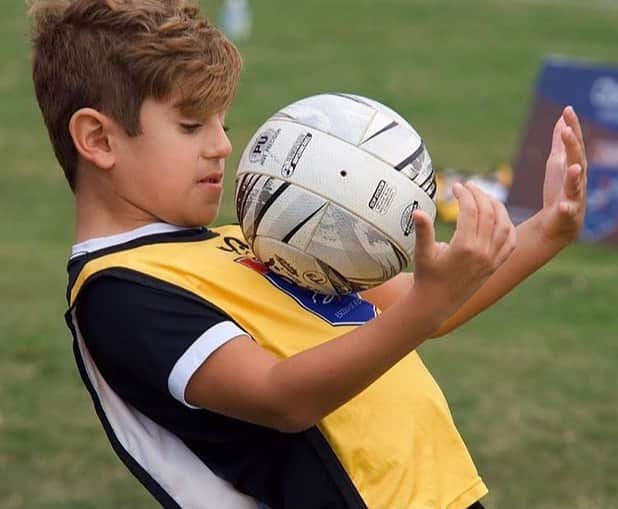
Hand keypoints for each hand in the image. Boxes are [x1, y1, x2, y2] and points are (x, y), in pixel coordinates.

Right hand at [411, 182, 515, 326]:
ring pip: (504, 224)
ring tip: (485, 197)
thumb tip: (417, 211)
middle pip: (488, 213)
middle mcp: (482, 252)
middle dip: (479, 195)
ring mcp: (492, 259)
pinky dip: (508, 226)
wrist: (436, 304)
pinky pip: (510, 242)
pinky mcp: (495, 266)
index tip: (456, 186)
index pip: (470, 211)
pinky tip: (500, 217)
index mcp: (464, 247)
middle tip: (469, 186)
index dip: (464, 194)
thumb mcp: (423, 253)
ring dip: (497, 206)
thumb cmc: (426, 278)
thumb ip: (423, 231)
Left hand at [540, 106, 587, 242]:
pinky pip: (567, 211)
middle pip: (577, 160)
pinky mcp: (567, 214)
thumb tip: (562, 118)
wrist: (557, 221)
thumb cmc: (559, 189)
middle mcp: (577, 179)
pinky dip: (566, 208)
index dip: (573, 127)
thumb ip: (559, 142)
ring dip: (574, 175)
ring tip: (573, 166)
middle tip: (566, 130)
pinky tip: (562, 205)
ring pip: (576, 185)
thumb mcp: (557, 162)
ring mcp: (574, 196)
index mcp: (574, 165)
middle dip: (573, 146)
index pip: (575, 144)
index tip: (567, 110)